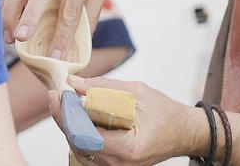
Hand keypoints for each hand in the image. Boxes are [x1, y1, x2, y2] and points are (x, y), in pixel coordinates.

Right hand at [1, 0, 107, 55]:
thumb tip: (79, 44)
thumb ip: (92, 12)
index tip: (54, 56)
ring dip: (9, 15)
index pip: (70, 11)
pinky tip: (10, 19)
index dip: (62, 35)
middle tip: (20, 39)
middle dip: (28, 18)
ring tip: (9, 37)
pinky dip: (8, 3)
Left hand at [48, 76, 201, 165]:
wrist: (184, 132)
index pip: (84, 135)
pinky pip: (90, 152)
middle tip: (55, 97)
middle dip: (63, 120)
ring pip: (81, 150)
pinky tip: (79, 118)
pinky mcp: (114, 165)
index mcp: (126, 148)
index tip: (57, 96)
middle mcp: (119, 164)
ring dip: (70, 127)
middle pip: (78, 144)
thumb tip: (74, 83)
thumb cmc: (166, 112)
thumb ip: (103, 87)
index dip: (66, 117)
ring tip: (66, 104)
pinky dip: (81, 134)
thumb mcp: (137, 92)